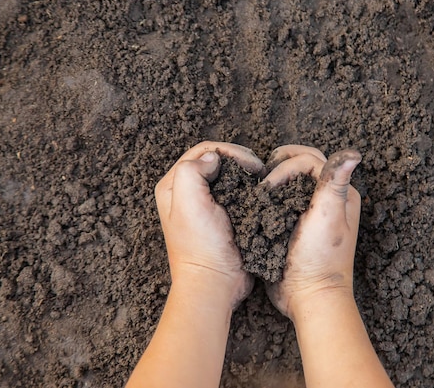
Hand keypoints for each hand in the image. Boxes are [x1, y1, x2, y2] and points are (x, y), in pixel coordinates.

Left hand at [155, 141, 263, 307]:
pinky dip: (249, 189)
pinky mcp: (223, 216)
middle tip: (258, 169)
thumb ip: (191, 171)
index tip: (250, 164)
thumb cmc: (200, 246)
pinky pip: (237, 193)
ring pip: (228, 175)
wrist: (214, 283)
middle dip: (239, 160)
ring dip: (245, 174)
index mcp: (173, 185)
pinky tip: (260, 194)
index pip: (202, 151)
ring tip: (261, 179)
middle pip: (215, 160)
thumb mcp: (187, 203)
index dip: (228, 152)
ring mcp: (206, 205)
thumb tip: (213, 158)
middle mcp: (186, 192)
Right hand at [263, 145, 361, 319]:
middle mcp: (326, 197)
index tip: (269, 187)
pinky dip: (268, 197)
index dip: (285, 167)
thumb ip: (334, 182)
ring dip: (273, 179)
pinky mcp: (293, 223)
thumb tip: (354, 153)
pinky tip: (257, 203)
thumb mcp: (328, 216)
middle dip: (279, 163)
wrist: (308, 295)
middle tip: (262, 176)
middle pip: (302, 164)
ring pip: (290, 180)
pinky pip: (281, 199)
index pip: (309, 160)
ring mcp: (309, 210)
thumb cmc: (321, 257)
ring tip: (259, 189)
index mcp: (339, 192)